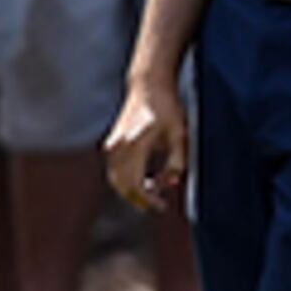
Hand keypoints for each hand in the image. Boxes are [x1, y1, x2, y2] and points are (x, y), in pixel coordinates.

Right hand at [104, 78, 186, 213]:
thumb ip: (176, 162)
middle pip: (123, 186)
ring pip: (115, 180)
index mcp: (136, 144)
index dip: (148, 200)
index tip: (161, 206)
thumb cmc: (167, 108)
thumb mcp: (179, 135)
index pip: (136, 184)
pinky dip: (126, 180)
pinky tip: (144, 180)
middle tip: (158, 204)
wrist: (148, 85)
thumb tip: (170, 184)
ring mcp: (112, 144)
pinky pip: (114, 170)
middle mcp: (119, 146)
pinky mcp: (111, 143)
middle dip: (139, 199)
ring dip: (132, 191)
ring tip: (152, 191)